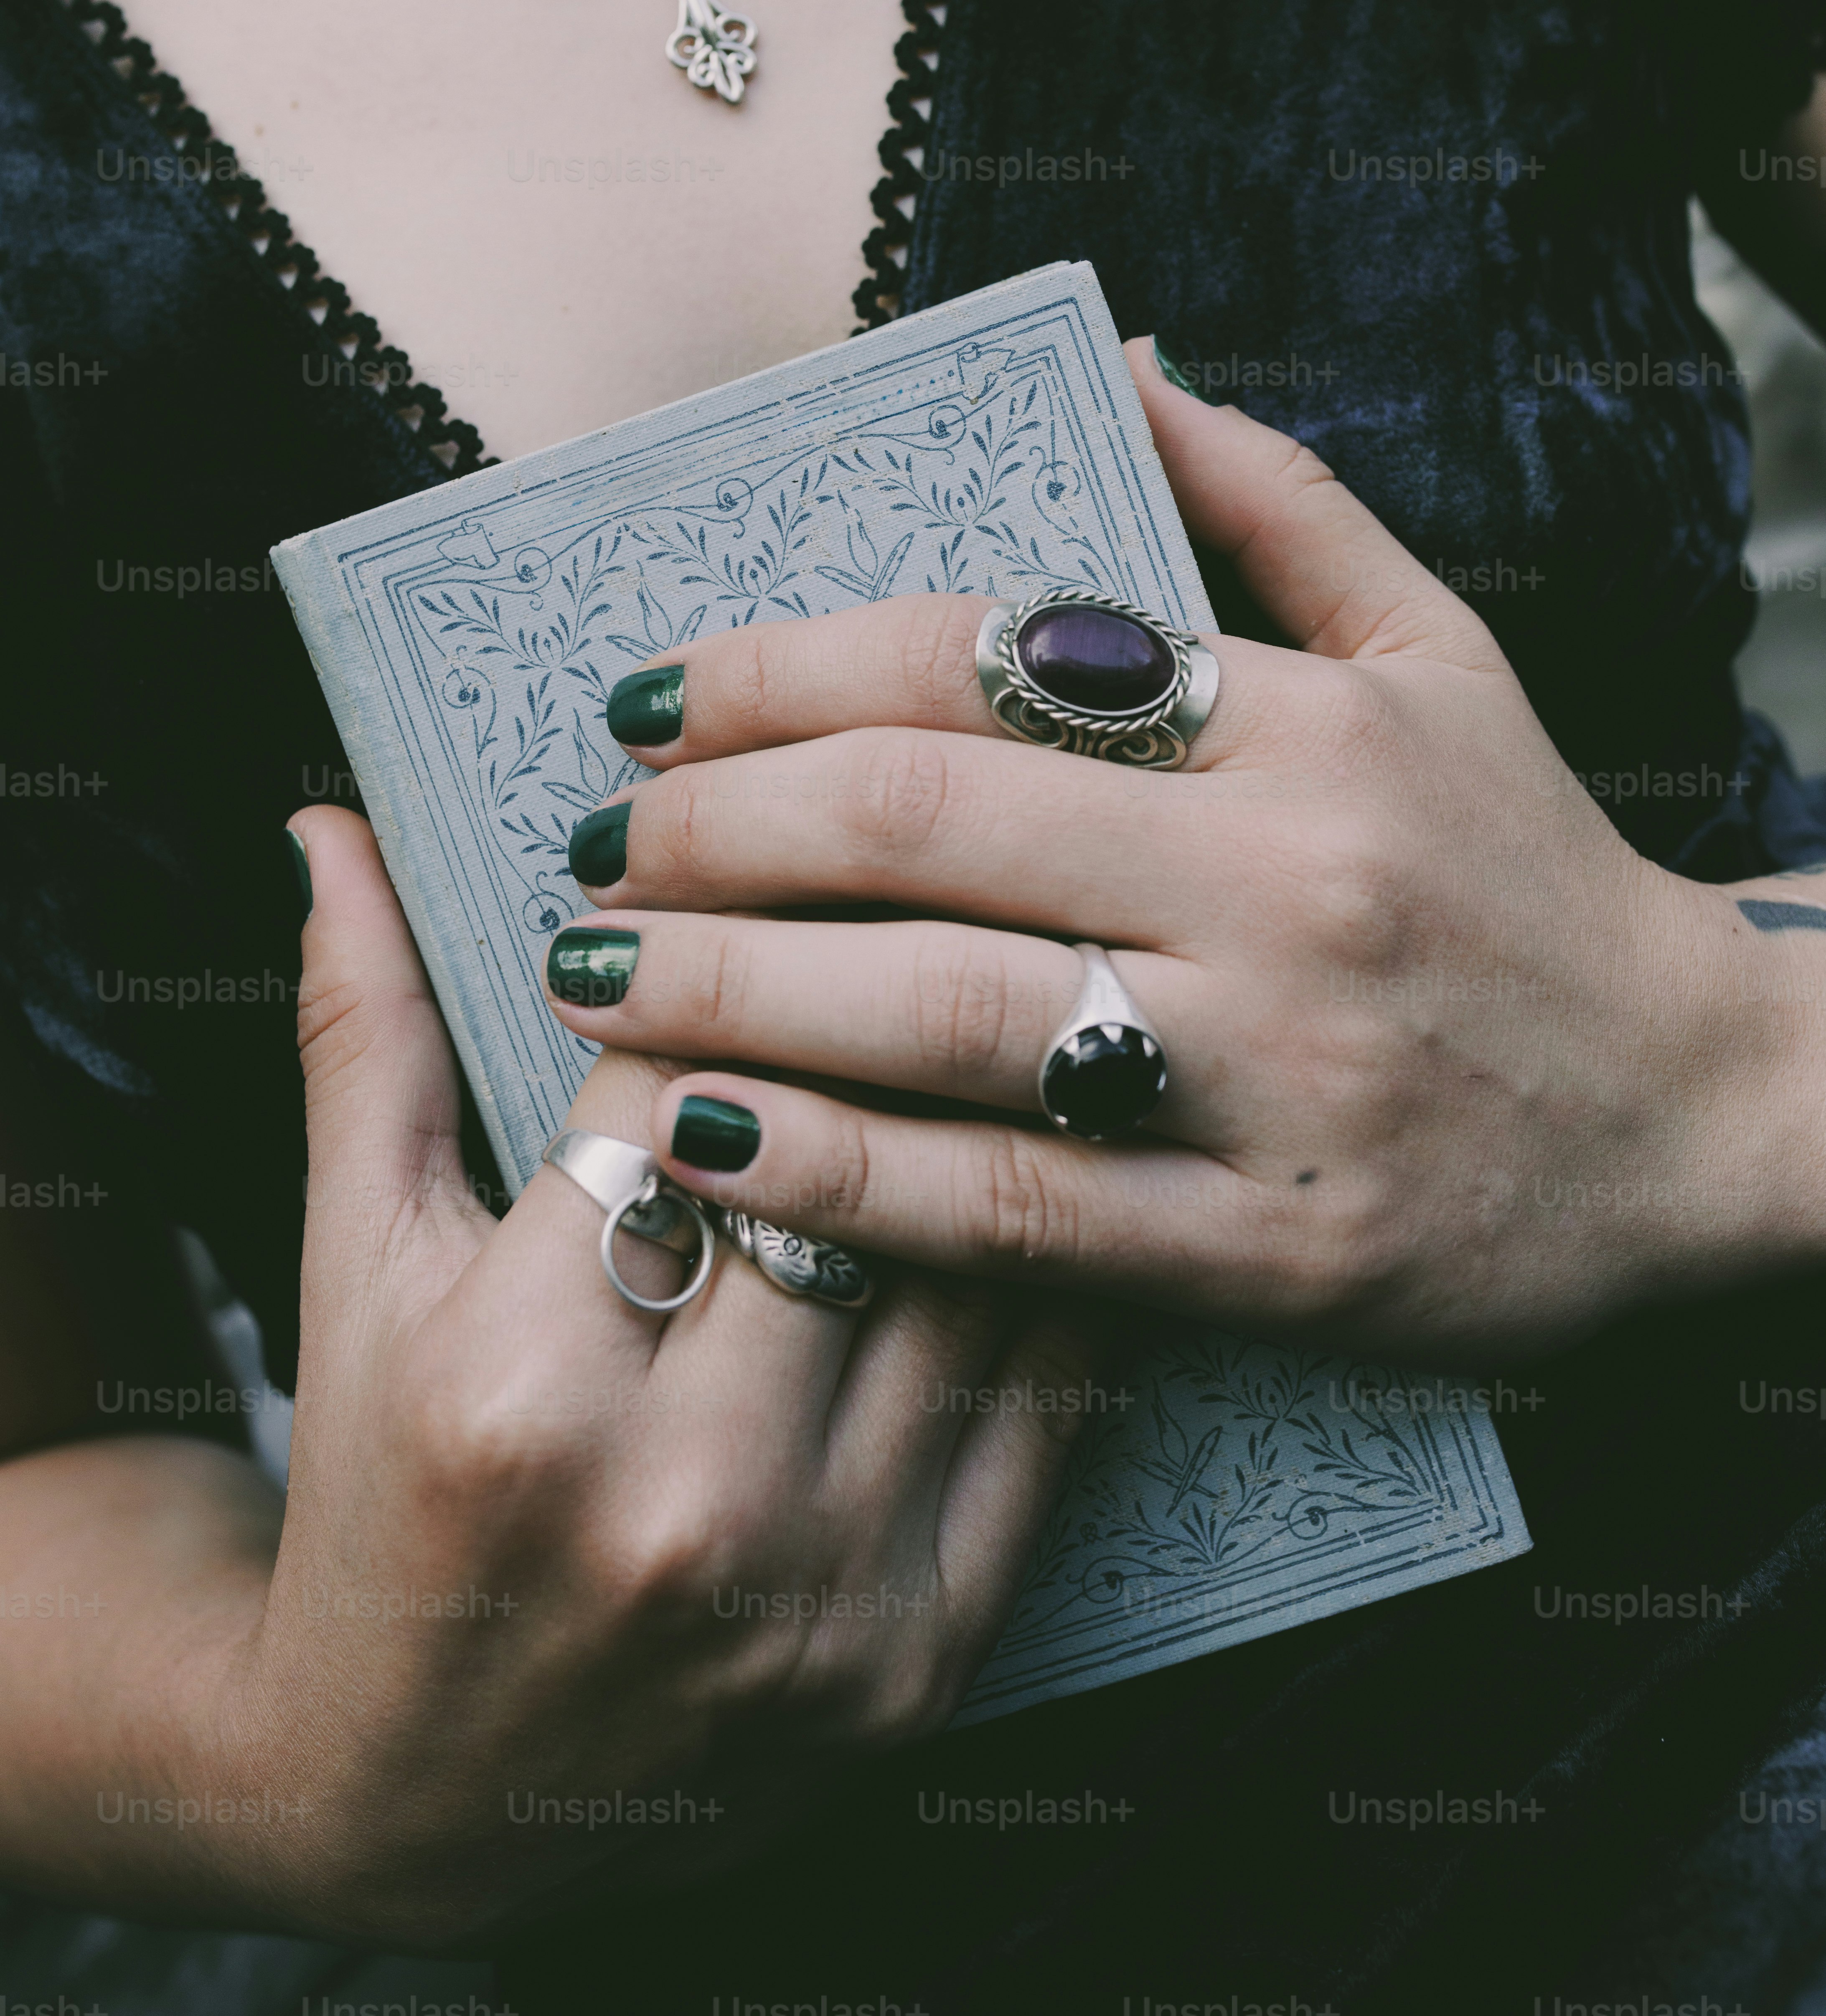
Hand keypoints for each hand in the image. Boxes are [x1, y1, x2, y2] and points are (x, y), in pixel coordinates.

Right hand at [226, 808, 1103, 1947]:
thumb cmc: (379, 1496)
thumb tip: (333, 831)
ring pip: (971, 1270)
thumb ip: (362, 1038)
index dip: (727, 936)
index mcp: (521, 1384)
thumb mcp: (354, 1269)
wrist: (420, 1791)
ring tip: (1024, 988)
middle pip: (844, 1163)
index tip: (762, 850)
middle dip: (880, 999)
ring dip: (997, 1117)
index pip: (681, 1078)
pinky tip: (1064, 1172)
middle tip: (937, 879)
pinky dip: (1056, 1280)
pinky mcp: (919, 1659)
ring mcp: (816, 1594)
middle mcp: (676, 1497)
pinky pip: (1039, 1415)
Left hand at [547, 341, 1825, 1360]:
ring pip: (944, 1013)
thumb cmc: (1536, 868)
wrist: (1707, 1122)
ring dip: (728, 985)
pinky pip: (1010, 1213)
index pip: (983, 660)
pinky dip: (835, 1171)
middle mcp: (1287, 883)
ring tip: (590, 968)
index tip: (649, 696)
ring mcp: (1276, 1075)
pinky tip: (696, 1136)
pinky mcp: (1267, 1252)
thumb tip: (1130, 359)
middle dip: (714, 824)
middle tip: (591, 839)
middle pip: (926, 824)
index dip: (781, 667)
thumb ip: (1279, 503)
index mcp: (1310, 726)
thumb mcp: (1444, 653)